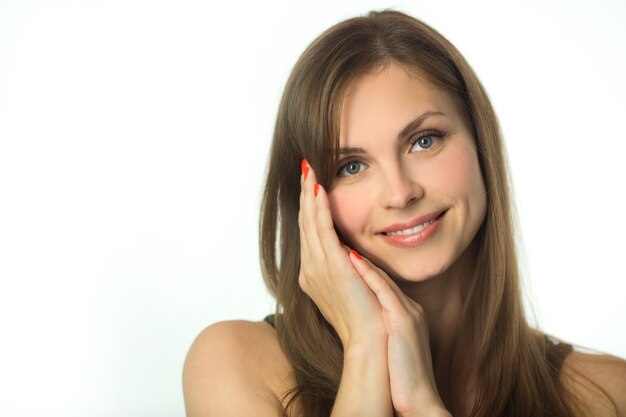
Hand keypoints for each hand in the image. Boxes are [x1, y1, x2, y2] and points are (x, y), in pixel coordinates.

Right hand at [298, 160, 384, 346]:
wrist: (371, 342)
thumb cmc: (368, 318)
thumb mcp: (355, 286)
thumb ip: (349, 267)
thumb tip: (352, 253)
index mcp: (314, 273)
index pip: (310, 232)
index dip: (308, 207)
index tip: (310, 184)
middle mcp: (310, 269)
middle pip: (305, 223)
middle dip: (304, 194)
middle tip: (305, 167)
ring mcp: (318, 269)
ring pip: (309, 223)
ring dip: (308, 195)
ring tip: (309, 171)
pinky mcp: (331, 268)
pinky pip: (321, 231)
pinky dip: (319, 209)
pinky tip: (318, 190)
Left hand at [349, 252, 449, 416]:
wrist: (419, 401)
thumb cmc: (401, 378)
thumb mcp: (391, 346)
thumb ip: (382, 327)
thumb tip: (365, 319)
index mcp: (405, 313)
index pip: (379, 282)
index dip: (361, 266)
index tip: (342, 251)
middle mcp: (408, 308)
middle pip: (380, 274)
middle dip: (358, 255)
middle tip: (339, 238)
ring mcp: (407, 313)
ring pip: (381, 277)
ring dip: (360, 257)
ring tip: (340, 240)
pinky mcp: (403, 322)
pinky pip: (384, 292)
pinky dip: (369, 274)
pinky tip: (353, 260)